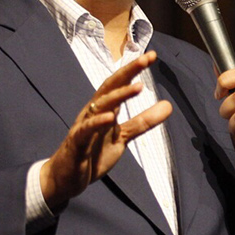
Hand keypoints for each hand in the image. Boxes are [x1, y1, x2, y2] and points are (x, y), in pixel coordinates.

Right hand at [41, 51, 171, 210]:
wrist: (66, 178)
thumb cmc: (92, 154)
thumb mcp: (122, 137)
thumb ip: (142, 122)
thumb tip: (168, 105)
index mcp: (104, 108)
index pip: (119, 84)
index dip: (134, 69)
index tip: (152, 56)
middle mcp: (93, 112)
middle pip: (110, 87)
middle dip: (128, 72)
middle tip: (146, 59)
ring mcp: (84, 126)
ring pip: (101, 105)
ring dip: (119, 95)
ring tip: (138, 87)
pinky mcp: (77, 143)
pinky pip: (87, 130)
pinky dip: (98, 122)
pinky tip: (110, 117)